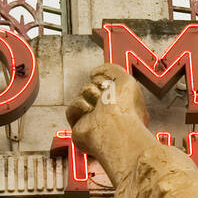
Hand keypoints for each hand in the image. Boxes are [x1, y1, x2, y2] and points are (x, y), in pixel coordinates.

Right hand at [66, 64, 152, 178]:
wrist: (115, 127)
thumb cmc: (125, 108)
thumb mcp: (126, 79)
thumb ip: (110, 70)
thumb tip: (94, 73)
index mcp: (123, 103)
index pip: (107, 84)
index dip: (107, 80)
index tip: (110, 83)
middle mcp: (109, 112)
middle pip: (93, 86)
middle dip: (98, 86)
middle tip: (106, 95)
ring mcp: (94, 119)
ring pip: (81, 95)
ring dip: (89, 94)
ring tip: (99, 104)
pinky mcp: (80, 127)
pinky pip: (71, 109)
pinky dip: (79, 106)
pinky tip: (89, 110)